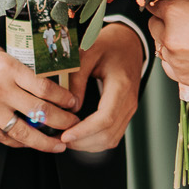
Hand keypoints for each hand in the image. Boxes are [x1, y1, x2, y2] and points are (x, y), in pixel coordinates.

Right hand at [0, 40, 79, 153]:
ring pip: (23, 133)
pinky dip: (20, 143)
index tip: (74, 103)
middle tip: (74, 124)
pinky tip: (31, 144)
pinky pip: (3, 138)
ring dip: (45, 141)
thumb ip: (19, 69)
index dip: (63, 99)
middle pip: (39, 112)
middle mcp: (0, 90)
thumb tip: (42, 83)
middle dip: (62, 121)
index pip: (44, 88)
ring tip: (59, 145)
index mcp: (8, 68)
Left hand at [58, 22, 144, 152]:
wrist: (129, 43)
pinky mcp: (125, 113)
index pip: (105, 118)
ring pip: (111, 139)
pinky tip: (79, 136)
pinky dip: (95, 141)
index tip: (65, 135)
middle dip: (82, 142)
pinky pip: (112, 135)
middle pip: (108, 134)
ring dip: (87, 144)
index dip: (84, 131)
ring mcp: (129, 109)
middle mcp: (129, 101)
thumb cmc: (110, 45)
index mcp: (121, 85)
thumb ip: (77, 79)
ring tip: (66, 139)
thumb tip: (70, 107)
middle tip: (59, 138)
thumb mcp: (88, 54)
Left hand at [148, 0, 188, 92]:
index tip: (169, 3)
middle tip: (184, 20)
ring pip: (161, 47)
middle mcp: (172, 39)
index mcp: (177, 13)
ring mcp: (177, 62)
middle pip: (154, 26)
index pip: (155, 4)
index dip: (163, 2)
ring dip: (171, 41)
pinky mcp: (185, 79)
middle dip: (166, 21)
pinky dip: (177, 60)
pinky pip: (170, 66)